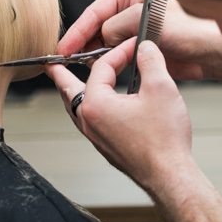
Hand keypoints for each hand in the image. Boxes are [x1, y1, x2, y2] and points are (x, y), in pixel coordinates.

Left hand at [47, 40, 192, 189]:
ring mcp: (96, 136)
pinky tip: (98, 106)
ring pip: (76, 107)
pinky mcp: (106, 146)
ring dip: (72, 91)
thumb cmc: (164, 140)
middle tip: (51, 63)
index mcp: (96, 104)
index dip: (119, 51)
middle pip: (69, 89)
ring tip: (67, 83)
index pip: (101, 67)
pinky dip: (86, 107)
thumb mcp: (161, 88)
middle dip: (61, 73)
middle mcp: (89, 121)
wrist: (170, 175)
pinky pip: (88, 121)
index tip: (134, 45)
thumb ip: (150, 60)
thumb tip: (145, 47)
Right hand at [57, 0, 221, 81]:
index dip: (78, 30)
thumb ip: (116, 26)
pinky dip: (104, 61)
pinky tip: (98, 69)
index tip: (65, 47)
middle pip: (96, 26)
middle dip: (82, 41)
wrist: (207, 52)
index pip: (96, 11)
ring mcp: (132, 28)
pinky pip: (113, 53)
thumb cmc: (187, 31)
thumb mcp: (143, 21)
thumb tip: (101, 36)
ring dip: (93, 53)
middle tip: (67, 58)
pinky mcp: (137, 46)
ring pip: (102, 41)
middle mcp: (129, 8)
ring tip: (82, 64)